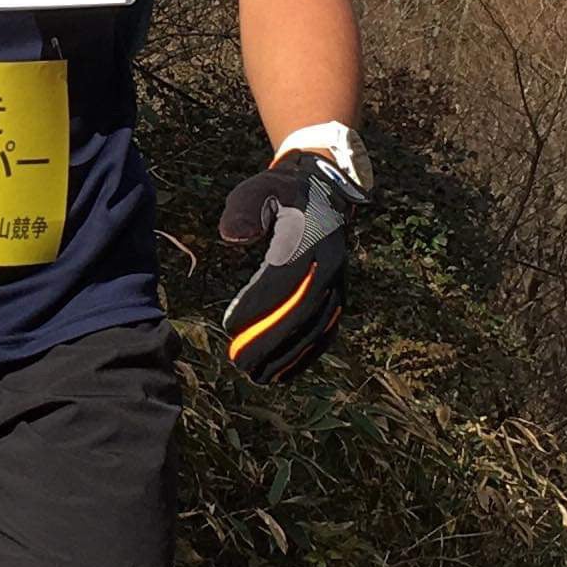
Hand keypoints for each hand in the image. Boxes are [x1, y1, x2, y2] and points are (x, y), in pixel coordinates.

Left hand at [217, 135, 370, 384]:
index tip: (229, 326)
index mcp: (312, 239)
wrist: (324, 188)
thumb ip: (244, 209)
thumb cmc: (283, 190)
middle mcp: (330, 265)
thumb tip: (230, 236)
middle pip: (300, 312)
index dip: (256, 305)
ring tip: (259, 377)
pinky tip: (284, 374)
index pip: (281, 279)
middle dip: (270, 342)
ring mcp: (338, 282)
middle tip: (238, 363)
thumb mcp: (261, 188)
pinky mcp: (338, 294)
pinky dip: (306, 355)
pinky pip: (325, 330)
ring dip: (289, 356)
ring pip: (316, 328)